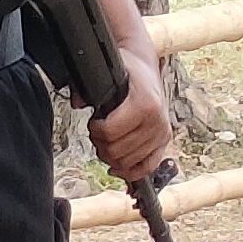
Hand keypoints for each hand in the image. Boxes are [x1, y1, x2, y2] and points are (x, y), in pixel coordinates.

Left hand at [87, 48, 173, 182]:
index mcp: (145, 104)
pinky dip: (130, 171)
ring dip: (112, 156)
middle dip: (101, 144)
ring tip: (107, 142)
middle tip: (97, 133)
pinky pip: (147, 167)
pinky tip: (117, 167)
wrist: (146, 70)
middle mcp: (157, 121)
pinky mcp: (164, 142)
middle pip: (117, 151)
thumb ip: (88, 88)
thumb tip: (78, 103)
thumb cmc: (128, 71)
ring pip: (128, 163)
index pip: (110, 132)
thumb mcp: (107, 72)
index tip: (93, 122)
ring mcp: (162, 133)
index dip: (95, 130)